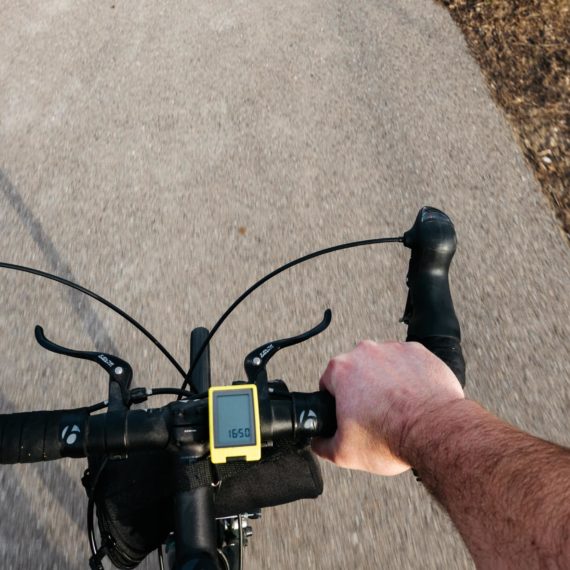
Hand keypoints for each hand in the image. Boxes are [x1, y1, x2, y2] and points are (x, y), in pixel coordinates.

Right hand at [311, 340, 463, 475]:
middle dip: (362, 389)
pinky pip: (409, 363)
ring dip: (386, 381)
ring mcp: (394, 349)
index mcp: (341, 370)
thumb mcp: (343, 453)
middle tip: (373, 414)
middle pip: (356, 371)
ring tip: (397, 408)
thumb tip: (318, 441)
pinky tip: (413, 398)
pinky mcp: (419, 353)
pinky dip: (410, 377)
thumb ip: (322, 444)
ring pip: (383, 365)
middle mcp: (365, 352)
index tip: (347, 412)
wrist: (434, 432)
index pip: (328, 382)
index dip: (336, 401)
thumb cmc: (392, 436)